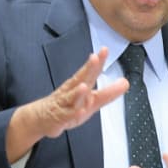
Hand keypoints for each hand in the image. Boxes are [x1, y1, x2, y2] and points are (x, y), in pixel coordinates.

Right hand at [4, 48, 127, 160]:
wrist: (42, 118)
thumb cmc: (68, 106)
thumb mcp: (91, 101)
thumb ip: (108, 93)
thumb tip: (125, 83)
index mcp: (80, 86)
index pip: (90, 72)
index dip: (98, 62)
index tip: (104, 50)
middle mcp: (72, 92)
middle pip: (81, 79)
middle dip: (88, 69)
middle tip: (95, 58)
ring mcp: (65, 105)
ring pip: (72, 98)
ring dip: (79, 92)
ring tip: (85, 86)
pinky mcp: (59, 118)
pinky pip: (67, 116)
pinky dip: (73, 114)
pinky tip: (79, 111)